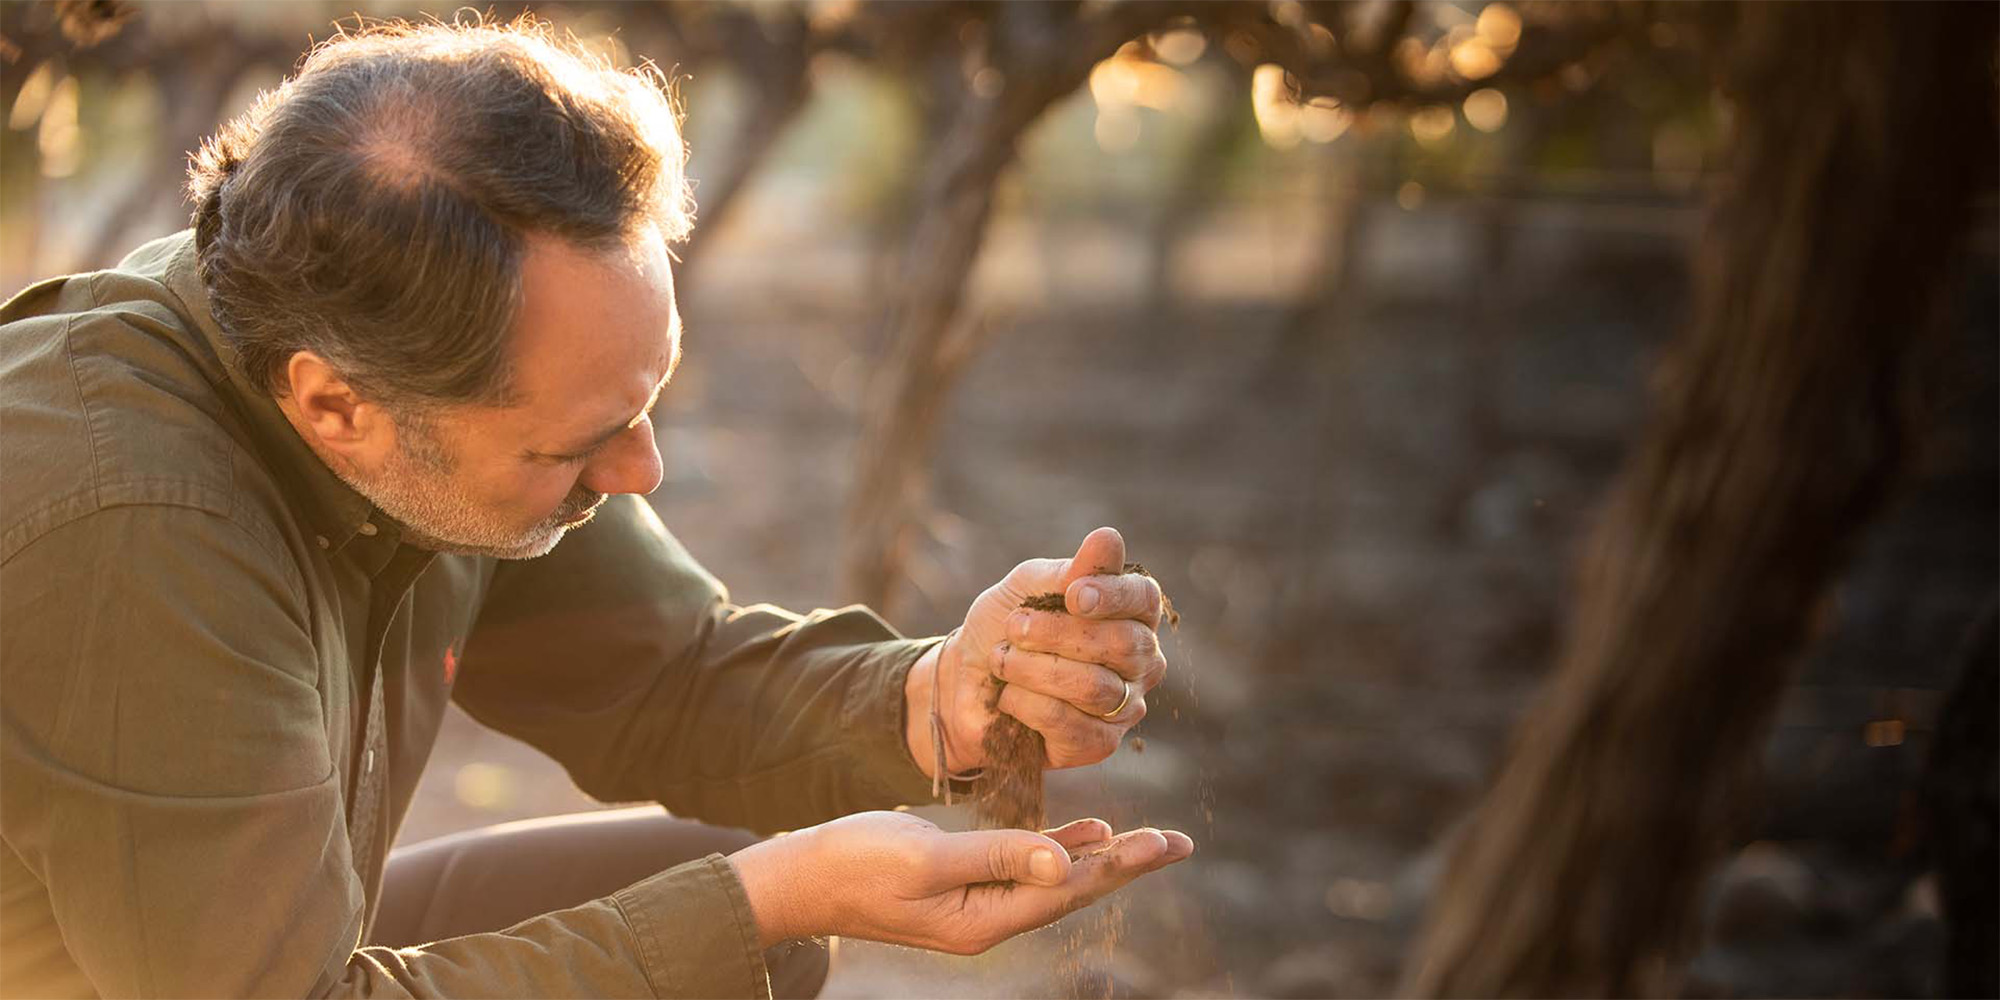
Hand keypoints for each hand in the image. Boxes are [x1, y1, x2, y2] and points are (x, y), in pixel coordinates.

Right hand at [726, 811, 1193, 950]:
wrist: (799, 878)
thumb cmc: (852, 863)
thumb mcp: (923, 857)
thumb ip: (995, 857)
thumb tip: (1061, 861)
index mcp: (983, 919)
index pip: (1068, 888)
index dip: (1120, 864)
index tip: (1166, 843)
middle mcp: (988, 919)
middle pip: (1072, 887)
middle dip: (1125, 863)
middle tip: (1179, 843)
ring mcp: (974, 904)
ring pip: (1053, 877)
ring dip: (1098, 856)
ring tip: (1147, 840)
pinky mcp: (960, 883)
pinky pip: (1025, 867)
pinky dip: (1059, 848)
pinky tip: (1085, 833)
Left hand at [907, 527, 1168, 774]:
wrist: (962, 683)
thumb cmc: (1003, 627)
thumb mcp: (1027, 587)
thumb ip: (1069, 570)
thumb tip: (1109, 538)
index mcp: (1129, 613)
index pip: (1143, 598)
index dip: (1113, 595)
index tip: (1073, 595)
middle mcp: (1139, 660)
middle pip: (1123, 645)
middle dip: (1059, 634)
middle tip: (1014, 628)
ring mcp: (1124, 706)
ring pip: (1095, 688)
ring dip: (1036, 670)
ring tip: (1002, 660)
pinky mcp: (1098, 744)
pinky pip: (1072, 725)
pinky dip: (1029, 705)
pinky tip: (1008, 696)